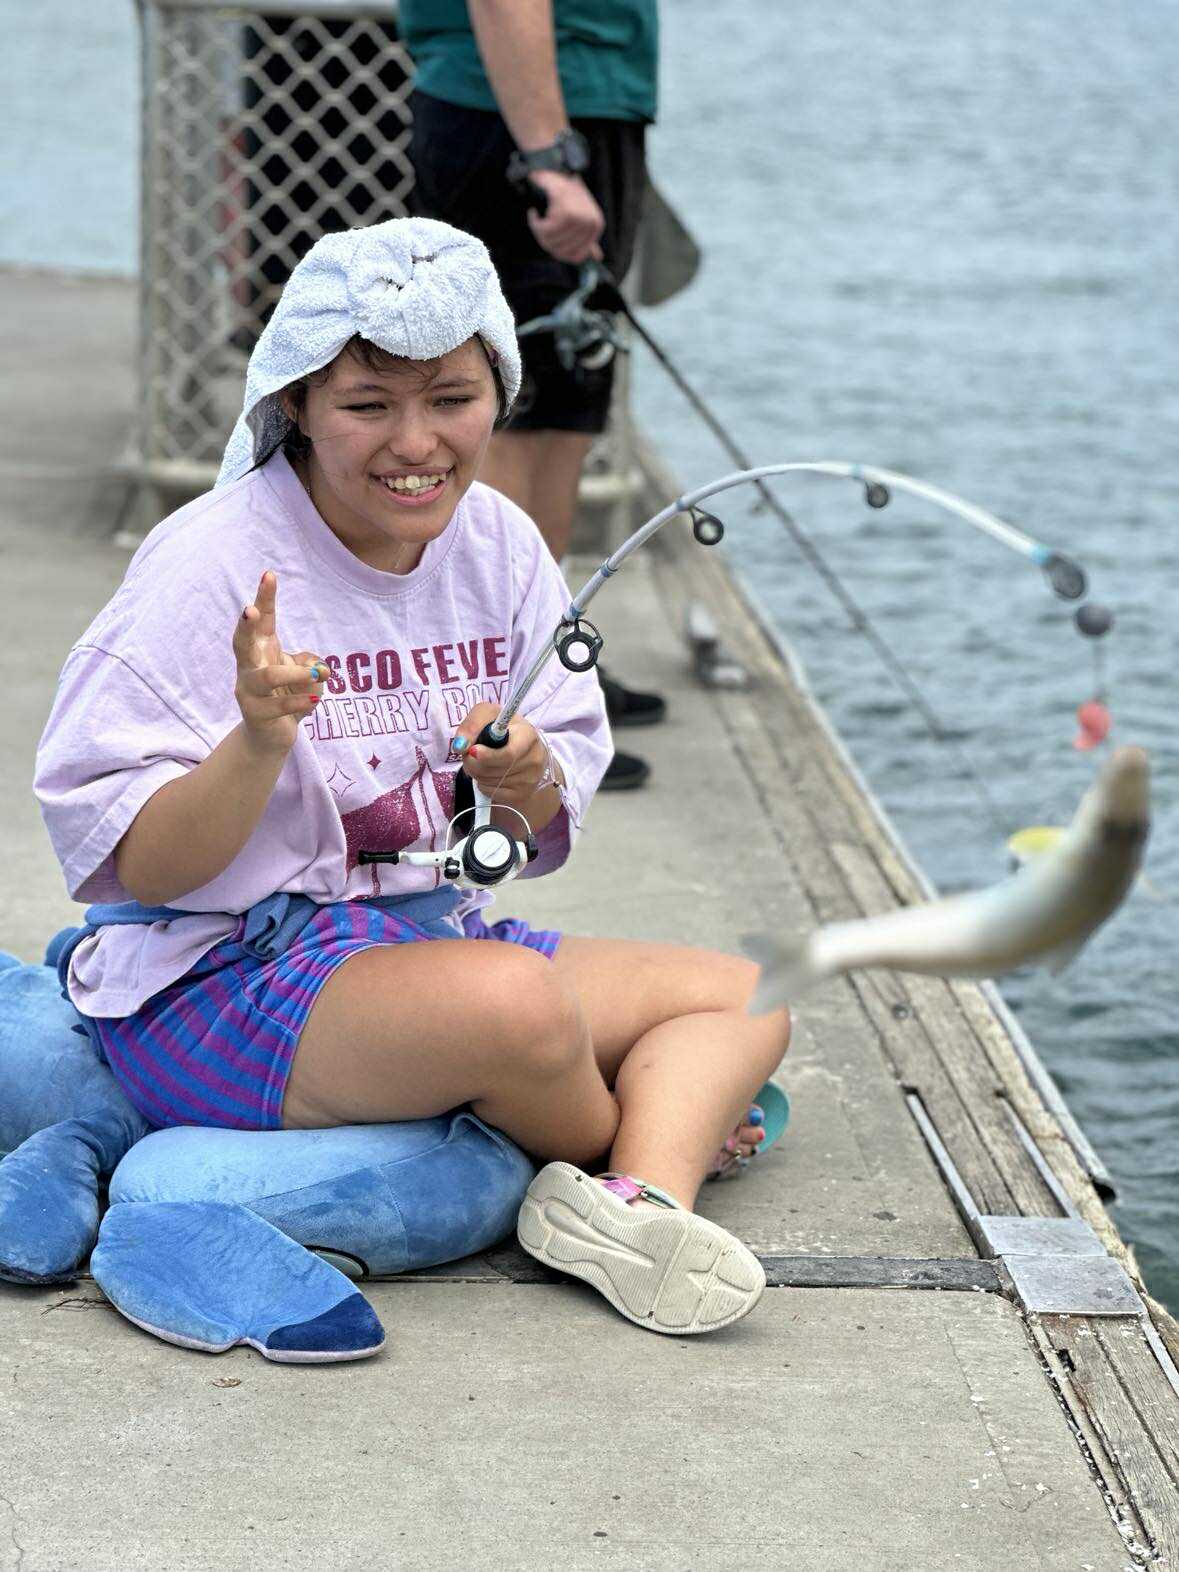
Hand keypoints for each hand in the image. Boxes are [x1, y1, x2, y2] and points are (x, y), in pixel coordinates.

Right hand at [232, 571, 325, 755]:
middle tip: (252, 610)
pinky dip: (300, 702)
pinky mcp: (254, 714)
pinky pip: (278, 706)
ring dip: (295, 674)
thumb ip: (313, 665)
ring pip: (267, 677)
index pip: (263, 620)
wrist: (273, 735)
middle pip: (242, 642)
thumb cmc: (289, 694)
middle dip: (247, 626)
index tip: (269, 574)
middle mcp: (249, 666)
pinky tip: (315, 701)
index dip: (265, 598)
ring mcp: (247, 690)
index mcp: (262, 648)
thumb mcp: (307, 675)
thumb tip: (319, 669)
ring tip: (318, 675)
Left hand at [453, 703, 560, 814]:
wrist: (524, 748)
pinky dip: (483, 784)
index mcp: (528, 735)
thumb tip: (460, 746)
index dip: (488, 755)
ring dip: (476, 773)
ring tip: (480, 762)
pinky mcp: (523, 794)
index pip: (509, 753)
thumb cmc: (503, 728)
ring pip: (491, 782)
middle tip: (468, 755)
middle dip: (473, 763)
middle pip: (494, 770)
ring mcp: (531, 779)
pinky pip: (492, 793)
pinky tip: (489, 773)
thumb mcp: (488, 715)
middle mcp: (535, 758)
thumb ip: (472, 725)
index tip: (472, 751)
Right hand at [527, 171, 604, 263]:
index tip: (551, 243)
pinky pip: (544, 231)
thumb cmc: (564, 193)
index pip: (576, 256)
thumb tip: (597, 257)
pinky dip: (534, 224)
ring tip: (537, 219)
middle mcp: (591, 222)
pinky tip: (534, 214)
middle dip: (547, 243)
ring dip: (539, 233)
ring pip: (552, 242)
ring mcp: (580, 218)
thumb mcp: (579, 216)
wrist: (551, 170)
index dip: (559, 253)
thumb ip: (587, 238)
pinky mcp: (566, 212)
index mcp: (596, 225)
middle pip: (562, 251)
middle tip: (540, 229)